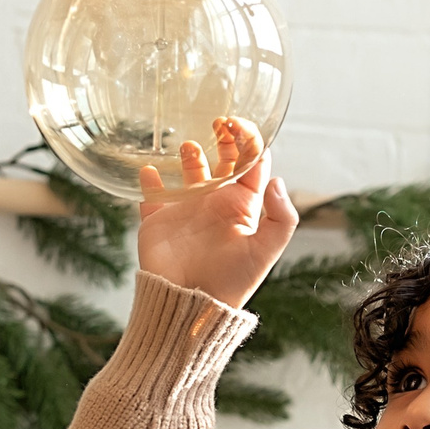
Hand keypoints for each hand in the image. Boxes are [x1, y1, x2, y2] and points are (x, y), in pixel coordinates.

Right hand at [135, 116, 298, 308]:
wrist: (190, 306)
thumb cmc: (231, 282)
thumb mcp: (265, 251)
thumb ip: (280, 217)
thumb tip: (277, 178)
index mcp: (242, 206)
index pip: (251, 164)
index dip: (248, 140)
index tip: (237, 124)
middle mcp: (216, 203)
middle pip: (222, 161)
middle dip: (223, 139)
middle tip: (218, 122)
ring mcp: (186, 210)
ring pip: (188, 172)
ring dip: (189, 155)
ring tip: (189, 148)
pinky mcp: (159, 221)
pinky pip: (151, 195)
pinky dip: (148, 181)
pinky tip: (149, 170)